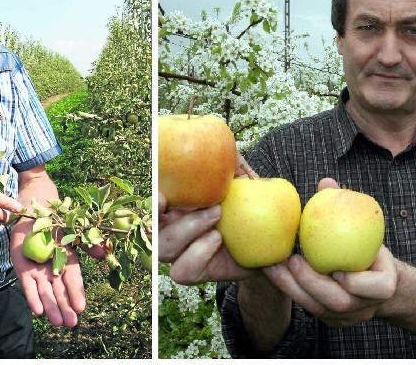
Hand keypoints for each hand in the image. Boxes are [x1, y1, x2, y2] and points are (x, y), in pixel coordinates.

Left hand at [10, 218, 85, 326]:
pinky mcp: (24, 273)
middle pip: (61, 292)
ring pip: (46, 294)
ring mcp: (39, 273)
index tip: (81, 308)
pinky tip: (38, 312)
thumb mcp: (72, 233)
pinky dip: (33, 299)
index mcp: (68, 263)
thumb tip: (103, 253)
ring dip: (51, 308)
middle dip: (65, 307)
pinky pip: (29, 288)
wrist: (31, 218)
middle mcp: (54, 272)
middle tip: (71, 323)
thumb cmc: (54, 226)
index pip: (73, 281)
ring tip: (57, 323)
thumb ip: (86, 244)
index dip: (77, 293)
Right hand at [158, 153, 260, 284]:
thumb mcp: (243, 183)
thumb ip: (232, 165)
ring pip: (163, 249)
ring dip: (188, 230)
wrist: (267, 244)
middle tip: (207, 205)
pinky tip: (217, 239)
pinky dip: (198, 253)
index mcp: (174, 205)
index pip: (150, 201)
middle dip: (164, 216)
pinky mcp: (195, 271)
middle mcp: (170, 228)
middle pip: (149, 227)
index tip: (162, 193)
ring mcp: (180, 252)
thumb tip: (227, 144)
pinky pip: (182, 270)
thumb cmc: (249, 207)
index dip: (148, 198)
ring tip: (217, 216)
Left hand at [262, 177, 397, 327]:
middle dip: (312, 283)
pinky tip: (272, 271)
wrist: (372, 279)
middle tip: (292, 261)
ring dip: (292, 287)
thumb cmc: (366, 246)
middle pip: (339, 302)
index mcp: (384, 285)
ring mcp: (347, 317)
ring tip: (272, 266)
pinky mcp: (328, 318)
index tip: (338, 271)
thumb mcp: (364, 228)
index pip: (378, 289)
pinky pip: (306, 307)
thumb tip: (326, 182)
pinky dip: (288, 289)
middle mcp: (366, 306)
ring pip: (317, 309)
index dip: (357, 282)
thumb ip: (345, 208)